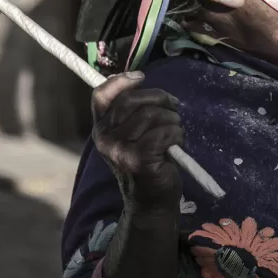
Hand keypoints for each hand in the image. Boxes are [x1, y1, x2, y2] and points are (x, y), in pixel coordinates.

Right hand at [91, 72, 184, 216]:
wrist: (151, 200)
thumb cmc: (146, 160)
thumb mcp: (132, 133)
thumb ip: (130, 110)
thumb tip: (136, 79)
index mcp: (100, 128)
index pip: (101, 95)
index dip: (121, 81)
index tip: (141, 78)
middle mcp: (104, 138)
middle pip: (131, 100)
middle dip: (159, 99)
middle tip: (174, 107)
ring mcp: (119, 150)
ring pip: (150, 115)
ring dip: (171, 119)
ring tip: (175, 130)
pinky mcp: (137, 160)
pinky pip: (162, 133)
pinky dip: (176, 133)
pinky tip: (176, 142)